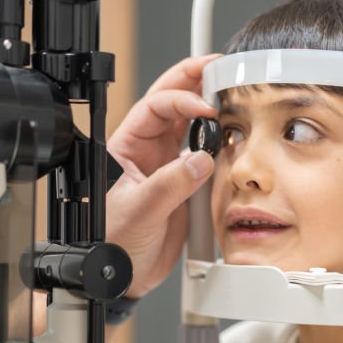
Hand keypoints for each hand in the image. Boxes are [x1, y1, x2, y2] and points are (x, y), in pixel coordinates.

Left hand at [106, 54, 220, 298]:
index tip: (207, 108)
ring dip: (210, 111)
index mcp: (125, 147)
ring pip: (190, 127)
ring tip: (232, 95)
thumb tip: (199, 161)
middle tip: (222, 66)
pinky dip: (220, 147)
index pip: (156, 107)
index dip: (182, 100)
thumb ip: (169, 186)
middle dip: (196, 81)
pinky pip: (205, 159)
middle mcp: (147, 152)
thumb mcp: (137, 210)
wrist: (122, 276)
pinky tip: (233, 140)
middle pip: (173, 104)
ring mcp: (167, 167)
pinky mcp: (185, 187)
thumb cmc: (109, 242)